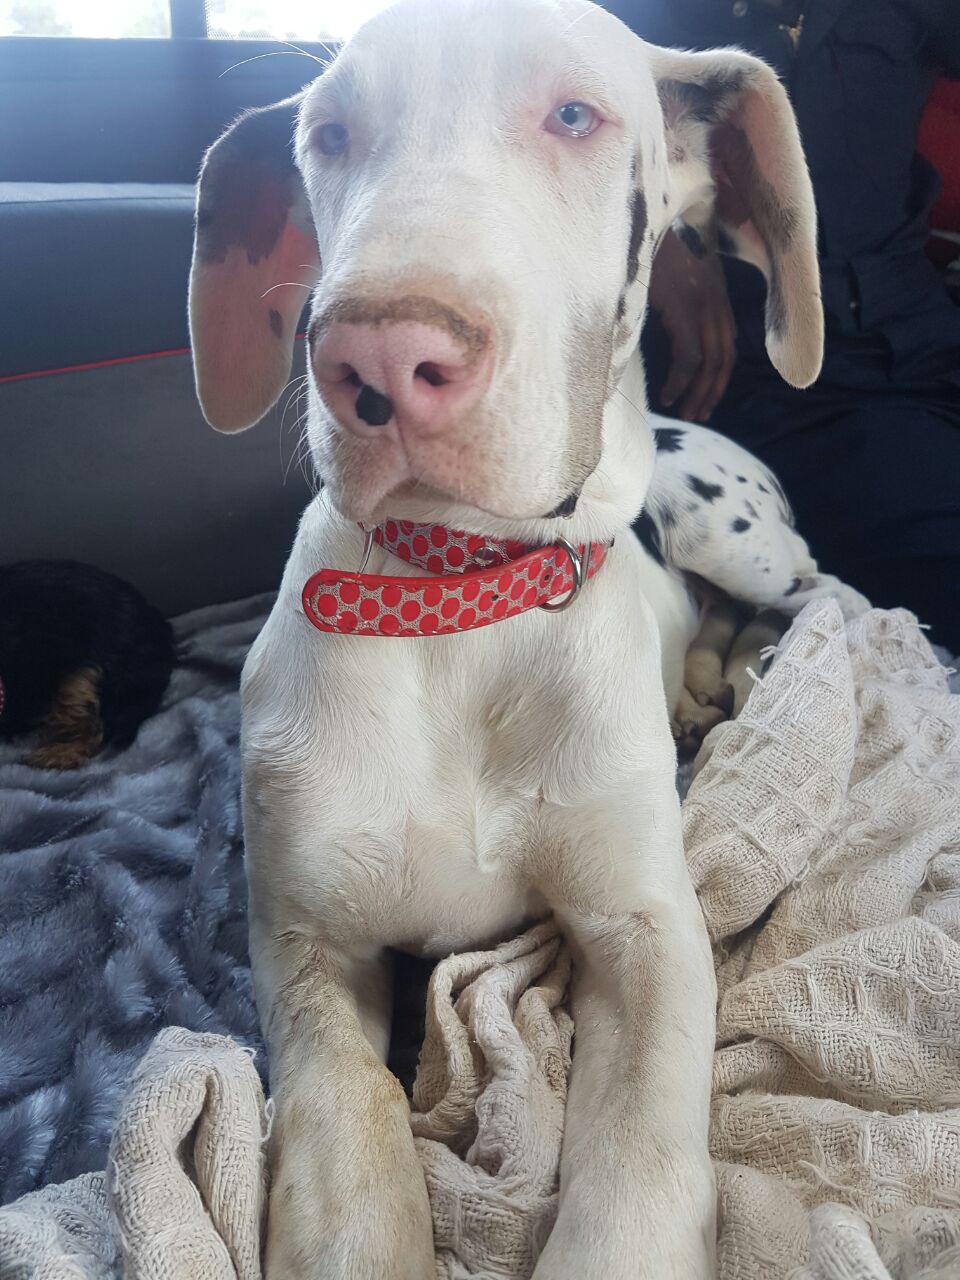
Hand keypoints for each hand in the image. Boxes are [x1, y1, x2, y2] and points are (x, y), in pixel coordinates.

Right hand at [648, 228, 736, 422]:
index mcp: (714, 294)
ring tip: (684, 412)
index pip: (728, 346)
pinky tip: (668, 394)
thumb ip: (679, 296)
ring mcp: (700, 302)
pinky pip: (690, 356)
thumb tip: (668, 323)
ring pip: (710, 363)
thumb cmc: (647, 241)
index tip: (706, 399)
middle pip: (725, 359)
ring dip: (697, 393)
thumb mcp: (672, 271)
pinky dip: (680, 381)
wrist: (641, 210)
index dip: (720, 378)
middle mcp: (714, 300)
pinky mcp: (683, 306)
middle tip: (697, 415)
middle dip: (712, 392)